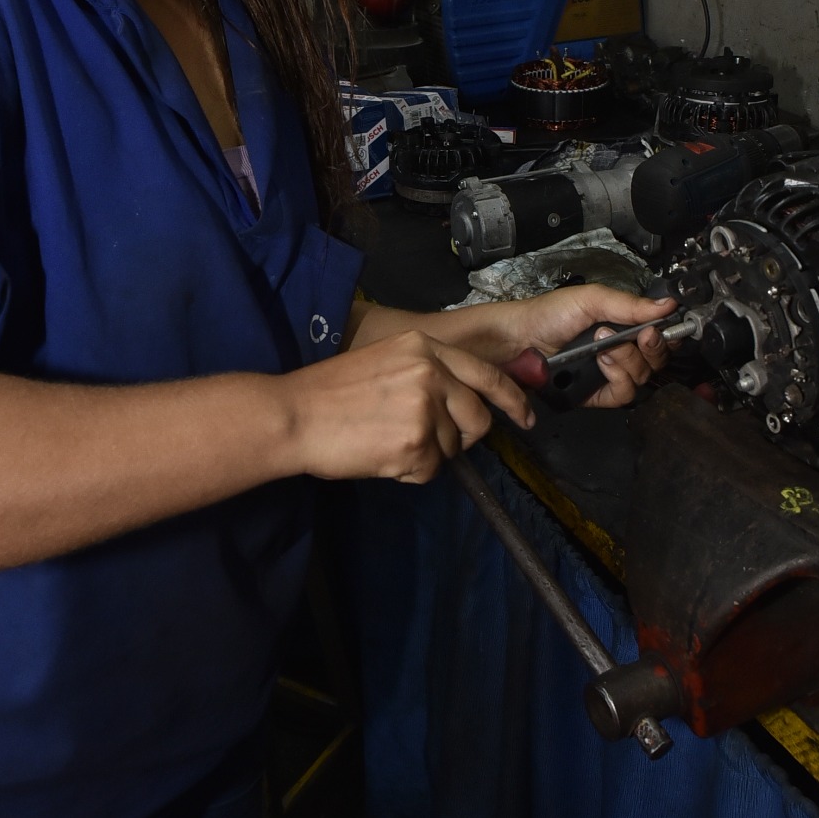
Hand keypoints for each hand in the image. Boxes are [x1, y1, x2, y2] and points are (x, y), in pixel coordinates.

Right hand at [282, 331, 535, 483]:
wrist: (293, 415)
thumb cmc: (329, 393)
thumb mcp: (385, 361)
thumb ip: (427, 373)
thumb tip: (463, 404)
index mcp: (423, 345)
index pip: (485, 373)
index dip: (511, 399)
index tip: (526, 417)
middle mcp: (430, 370)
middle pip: (478, 417)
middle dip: (463, 437)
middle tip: (431, 445)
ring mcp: (425, 406)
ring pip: (454, 447)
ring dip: (428, 455)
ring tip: (388, 443)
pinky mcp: (416, 442)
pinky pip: (431, 470)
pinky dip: (409, 472)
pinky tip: (380, 456)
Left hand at [509, 285, 675, 409]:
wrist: (519, 339)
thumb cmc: (550, 314)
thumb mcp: (591, 299)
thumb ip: (630, 304)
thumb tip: (668, 305)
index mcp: (623, 326)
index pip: (660, 336)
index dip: (667, 336)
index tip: (660, 330)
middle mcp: (620, 351)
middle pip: (656, 360)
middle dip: (651, 347)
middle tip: (639, 335)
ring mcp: (609, 374)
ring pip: (642, 377)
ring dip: (627, 359)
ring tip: (603, 343)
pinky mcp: (598, 395)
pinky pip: (624, 394)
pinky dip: (618, 377)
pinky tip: (602, 362)